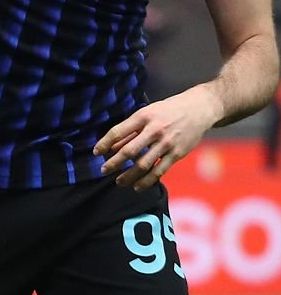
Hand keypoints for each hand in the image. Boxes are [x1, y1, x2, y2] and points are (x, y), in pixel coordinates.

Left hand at [93, 86, 222, 190]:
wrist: (198, 109)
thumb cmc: (168, 110)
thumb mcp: (146, 113)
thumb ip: (129, 130)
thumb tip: (111, 147)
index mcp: (143, 117)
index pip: (118, 131)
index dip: (104, 143)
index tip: (95, 153)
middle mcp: (154, 130)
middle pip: (129, 151)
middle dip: (114, 163)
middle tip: (103, 170)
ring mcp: (166, 143)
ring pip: (144, 164)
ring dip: (129, 176)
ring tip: (119, 182)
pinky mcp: (177, 154)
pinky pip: (159, 170)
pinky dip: (147, 181)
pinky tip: (138, 186)